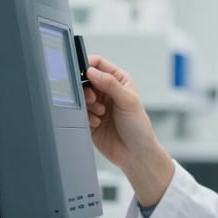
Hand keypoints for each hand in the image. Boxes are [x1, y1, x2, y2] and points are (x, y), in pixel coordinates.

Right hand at [84, 55, 173, 205]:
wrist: (135, 154)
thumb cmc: (138, 127)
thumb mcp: (128, 100)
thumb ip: (110, 83)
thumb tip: (91, 71)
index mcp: (118, 80)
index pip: (97, 64)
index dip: (88, 65)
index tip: (83, 73)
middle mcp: (106, 91)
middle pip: (84, 79)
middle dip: (86, 88)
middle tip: (93, 99)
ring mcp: (96, 105)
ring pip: (80, 96)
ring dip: (87, 104)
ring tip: (100, 113)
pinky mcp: (89, 120)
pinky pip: (78, 112)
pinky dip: (86, 117)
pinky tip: (98, 124)